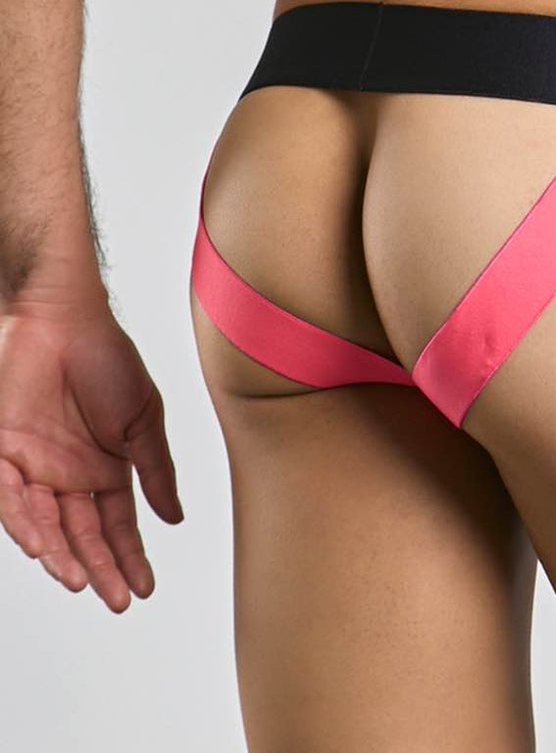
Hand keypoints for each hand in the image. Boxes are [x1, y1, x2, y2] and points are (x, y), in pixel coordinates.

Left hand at [0, 285, 183, 612]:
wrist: (63, 319)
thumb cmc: (106, 358)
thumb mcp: (143, 420)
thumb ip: (155, 470)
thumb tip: (175, 518)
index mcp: (104, 468)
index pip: (116, 525)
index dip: (130, 556)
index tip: (143, 588)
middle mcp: (67, 476)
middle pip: (81, 535)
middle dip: (99, 569)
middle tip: (116, 599)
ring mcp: (33, 467)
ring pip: (44, 526)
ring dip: (61, 556)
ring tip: (80, 581)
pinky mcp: (1, 452)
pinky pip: (8, 499)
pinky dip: (24, 525)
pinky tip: (42, 548)